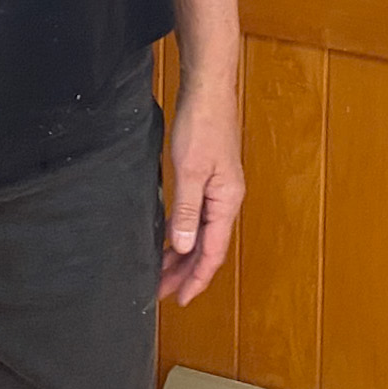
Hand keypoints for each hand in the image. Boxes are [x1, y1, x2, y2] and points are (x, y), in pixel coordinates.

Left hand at [161, 84, 242, 306]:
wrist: (208, 89)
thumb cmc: (202, 125)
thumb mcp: (189, 172)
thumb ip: (187, 212)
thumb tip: (185, 247)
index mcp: (227, 201)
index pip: (213, 252)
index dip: (196, 279)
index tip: (179, 299)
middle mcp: (227, 198)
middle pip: (208, 246)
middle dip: (186, 271)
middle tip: (161, 290)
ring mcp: (220, 186)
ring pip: (202, 232)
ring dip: (183, 253)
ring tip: (160, 269)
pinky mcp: (210, 175)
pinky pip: (198, 215)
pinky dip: (183, 231)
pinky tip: (169, 235)